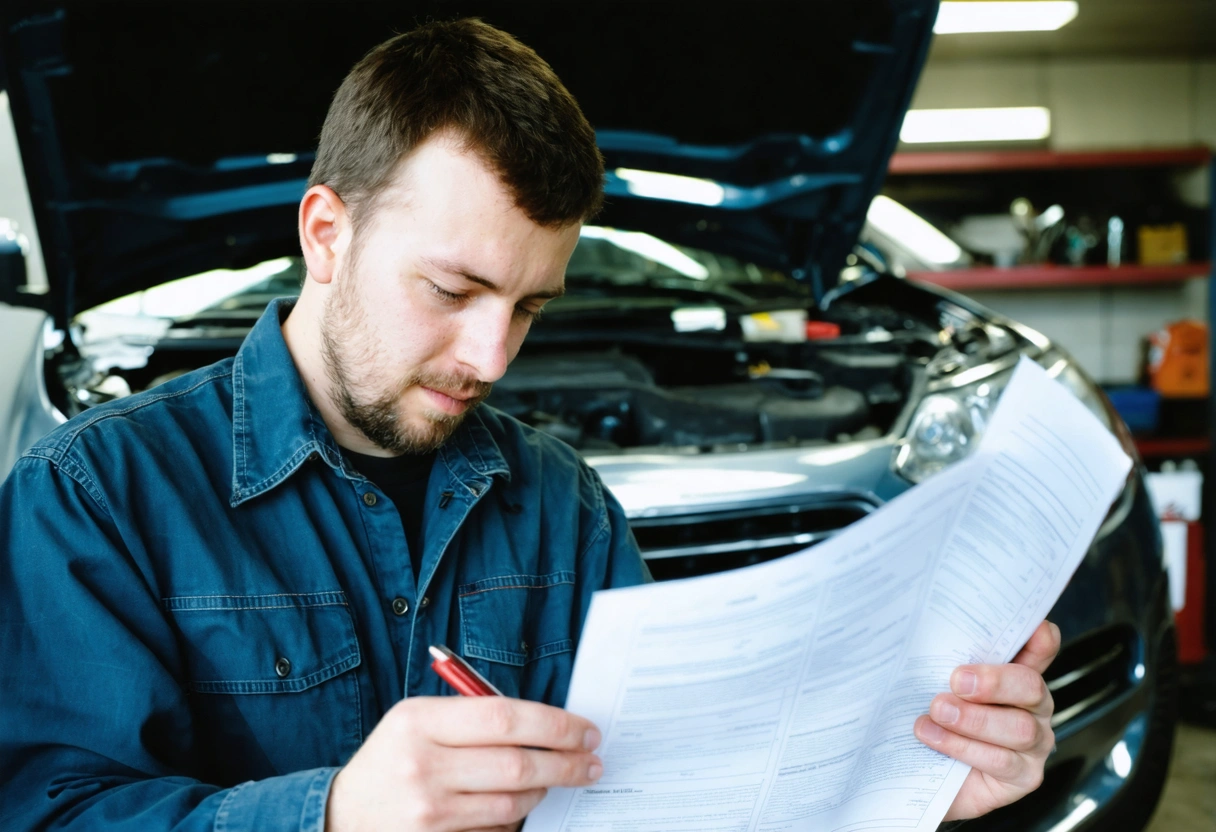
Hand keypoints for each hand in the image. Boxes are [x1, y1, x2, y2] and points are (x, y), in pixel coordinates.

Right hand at [325, 696, 603, 831]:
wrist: (342, 815)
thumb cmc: (393, 757)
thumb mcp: (417, 720)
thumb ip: (472, 714)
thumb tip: (545, 721)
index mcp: (419, 721)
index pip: (504, 717)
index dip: (554, 724)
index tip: (586, 730)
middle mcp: (422, 766)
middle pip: (516, 763)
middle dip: (566, 762)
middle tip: (592, 761)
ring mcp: (428, 811)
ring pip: (513, 803)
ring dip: (544, 790)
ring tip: (558, 778)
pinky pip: (497, 831)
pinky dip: (516, 819)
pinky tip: (522, 805)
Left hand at [914, 620, 1060, 820]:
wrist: (923, 777)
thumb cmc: (934, 722)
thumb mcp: (936, 686)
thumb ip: (943, 664)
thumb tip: (923, 636)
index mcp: (1015, 677)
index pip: (1038, 651)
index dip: (1039, 639)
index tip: (1037, 628)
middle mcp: (1032, 707)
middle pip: (1030, 686)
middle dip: (994, 681)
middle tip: (957, 680)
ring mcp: (1035, 743)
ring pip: (1019, 728)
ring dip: (973, 719)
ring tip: (937, 711)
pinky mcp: (1025, 776)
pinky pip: (1002, 761)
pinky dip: (964, 747)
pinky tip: (935, 738)